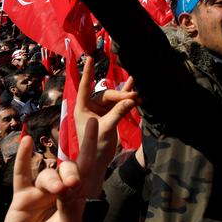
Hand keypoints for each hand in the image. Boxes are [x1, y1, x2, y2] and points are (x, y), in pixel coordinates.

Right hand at [4, 119, 97, 221]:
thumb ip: (69, 206)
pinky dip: (23, 158)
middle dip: (71, 171)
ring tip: (57, 191)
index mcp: (77, 196)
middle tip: (72, 184)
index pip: (87, 165)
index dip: (90, 144)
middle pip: (67, 168)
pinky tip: (26, 143)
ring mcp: (41, 192)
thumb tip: (65, 185)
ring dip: (51, 181)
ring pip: (47, 175)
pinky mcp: (23, 197)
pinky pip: (22, 174)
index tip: (94, 122)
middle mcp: (60, 190)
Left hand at [74, 56, 138, 197]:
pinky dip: (126, 97)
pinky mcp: (109, 116)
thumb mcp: (106, 129)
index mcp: (83, 108)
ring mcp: (100, 111)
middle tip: (135, 99)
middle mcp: (91, 107)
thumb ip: (118, 113)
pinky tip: (133, 86)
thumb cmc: (94, 147)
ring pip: (115, 99)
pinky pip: (119, 104)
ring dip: (126, 96)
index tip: (89, 58)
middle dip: (121, 96)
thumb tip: (131, 100)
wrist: (97, 163)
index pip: (85, 86)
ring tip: (139, 94)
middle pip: (107, 95)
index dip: (87, 73)